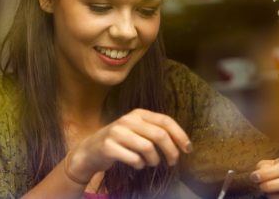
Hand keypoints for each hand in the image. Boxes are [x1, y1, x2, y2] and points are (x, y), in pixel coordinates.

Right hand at [66, 109, 191, 182]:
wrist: (90, 150)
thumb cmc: (120, 141)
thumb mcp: (137, 130)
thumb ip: (155, 131)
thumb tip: (183, 144)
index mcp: (138, 114)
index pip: (165, 121)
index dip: (180, 135)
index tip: (188, 149)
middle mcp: (127, 120)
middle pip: (159, 135)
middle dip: (171, 151)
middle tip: (172, 162)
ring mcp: (116, 132)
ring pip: (148, 148)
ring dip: (153, 160)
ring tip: (150, 162)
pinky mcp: (108, 147)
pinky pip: (135, 160)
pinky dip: (140, 165)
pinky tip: (136, 164)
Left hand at [252, 155, 278, 197]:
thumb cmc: (271, 173)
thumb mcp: (265, 167)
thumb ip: (262, 169)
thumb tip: (257, 176)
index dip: (270, 172)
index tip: (255, 177)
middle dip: (274, 185)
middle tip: (261, 187)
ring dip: (278, 196)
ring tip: (268, 194)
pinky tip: (274, 198)